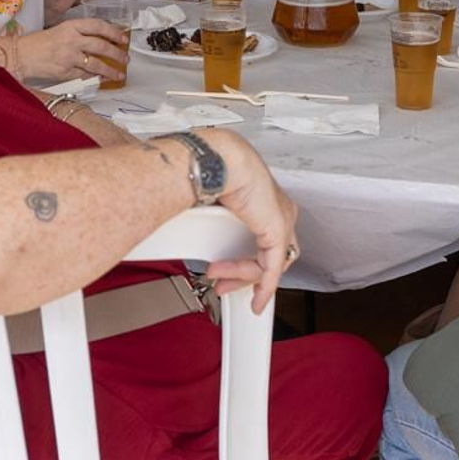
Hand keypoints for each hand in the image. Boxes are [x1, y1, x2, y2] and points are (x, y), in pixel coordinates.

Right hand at [7, 18, 128, 82]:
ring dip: (110, 70)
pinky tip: (100, 78)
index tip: (123, 39)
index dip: (114, 32)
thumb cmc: (40, 42)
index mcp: (71, 26)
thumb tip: (103, 41)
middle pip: (101, 46)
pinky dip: (94, 77)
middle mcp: (71, 40)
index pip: (98, 26)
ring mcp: (68, 57)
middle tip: (125, 58)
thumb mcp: (61, 30)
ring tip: (119, 74)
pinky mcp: (64, 72)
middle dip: (117, 54)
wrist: (21, 54)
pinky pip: (84, 75)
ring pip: (96, 64)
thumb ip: (81, 34)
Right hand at [196, 130, 299, 312]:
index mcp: (261, 197)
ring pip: (270, 263)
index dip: (247, 258)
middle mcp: (276, 208)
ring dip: (243, 278)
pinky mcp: (277, 231)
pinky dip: (265, 287)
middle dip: (243, 274)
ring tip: (219, 282)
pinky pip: (273, 268)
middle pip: (270, 253)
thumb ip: (203, 217)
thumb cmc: (209, 169)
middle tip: (223, 285)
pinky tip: (257, 300)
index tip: (228, 271)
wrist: (216, 159)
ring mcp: (280, 219)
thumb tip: (178, 221)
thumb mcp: (207, 201)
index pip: (264, 236)